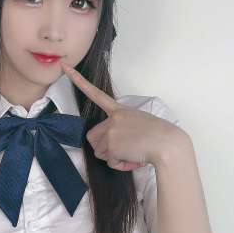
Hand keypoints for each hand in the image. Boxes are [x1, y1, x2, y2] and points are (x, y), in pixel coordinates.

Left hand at [61, 61, 179, 169]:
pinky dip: (120, 164)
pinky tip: (133, 158)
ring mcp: (111, 131)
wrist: (168, 144)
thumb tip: (112, 147)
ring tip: (132, 153)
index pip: (96, 94)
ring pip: (100, 152)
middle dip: (103, 148)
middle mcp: (113, 118)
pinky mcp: (112, 146)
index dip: (78, 80)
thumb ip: (122, 129)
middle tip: (122, 150)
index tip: (65, 68)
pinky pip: (110, 162)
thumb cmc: (159, 136)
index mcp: (120, 110)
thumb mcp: (138, 123)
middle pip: (93, 138)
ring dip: (114, 157)